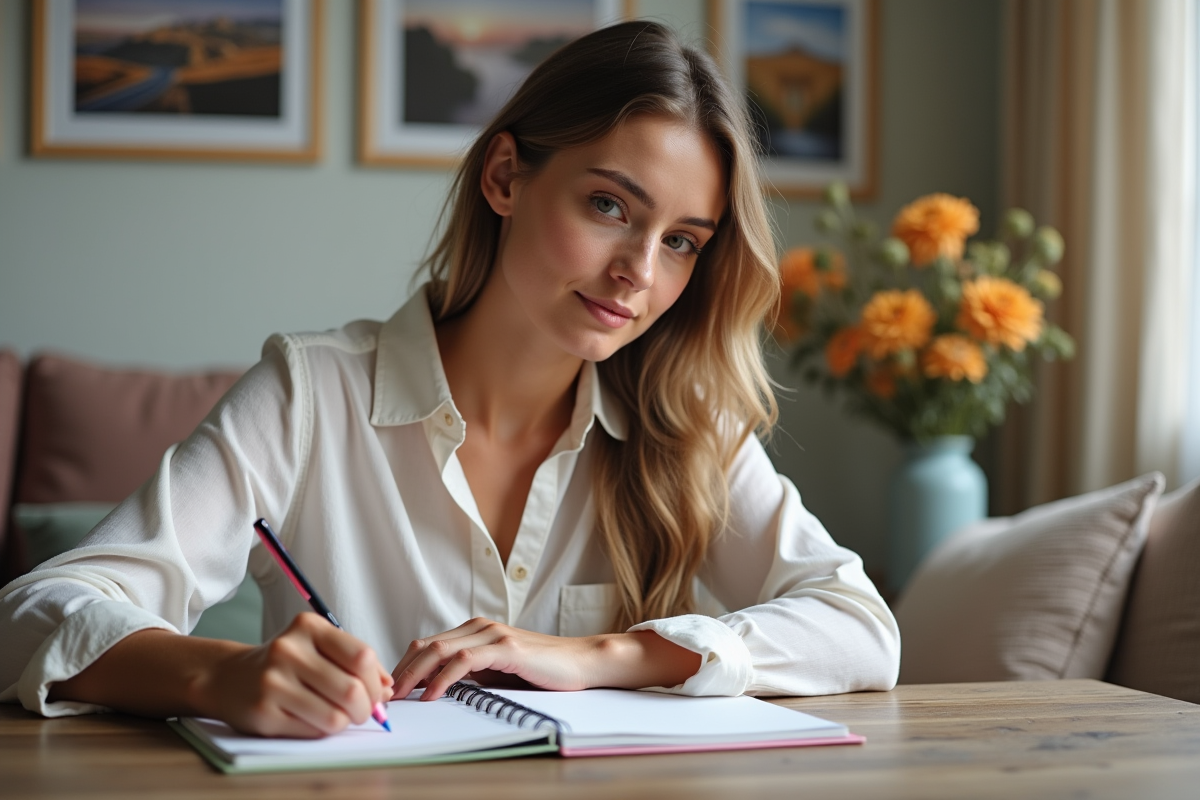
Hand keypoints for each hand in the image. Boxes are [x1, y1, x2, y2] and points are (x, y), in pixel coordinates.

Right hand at [196, 612, 392, 737]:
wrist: (229, 677)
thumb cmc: (287, 663)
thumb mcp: (320, 648)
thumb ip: (356, 663)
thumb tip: (387, 690)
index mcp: (309, 627)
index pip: (362, 656)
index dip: (376, 681)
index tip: (377, 693)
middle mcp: (289, 650)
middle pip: (351, 690)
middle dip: (367, 708)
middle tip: (363, 712)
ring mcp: (273, 682)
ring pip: (335, 716)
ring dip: (346, 723)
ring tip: (339, 716)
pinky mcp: (263, 712)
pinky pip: (313, 731)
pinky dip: (323, 730)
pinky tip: (313, 719)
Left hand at [390, 617, 701, 700]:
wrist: (582, 662)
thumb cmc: (543, 669)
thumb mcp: (498, 672)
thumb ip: (470, 673)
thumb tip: (435, 688)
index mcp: (475, 631)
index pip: (428, 644)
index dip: (404, 665)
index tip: (388, 689)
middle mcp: (480, 627)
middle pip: (426, 644)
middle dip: (400, 671)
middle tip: (383, 695)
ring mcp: (492, 635)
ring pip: (440, 649)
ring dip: (414, 674)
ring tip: (399, 696)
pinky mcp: (506, 648)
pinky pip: (464, 660)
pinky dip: (443, 678)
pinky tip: (432, 694)